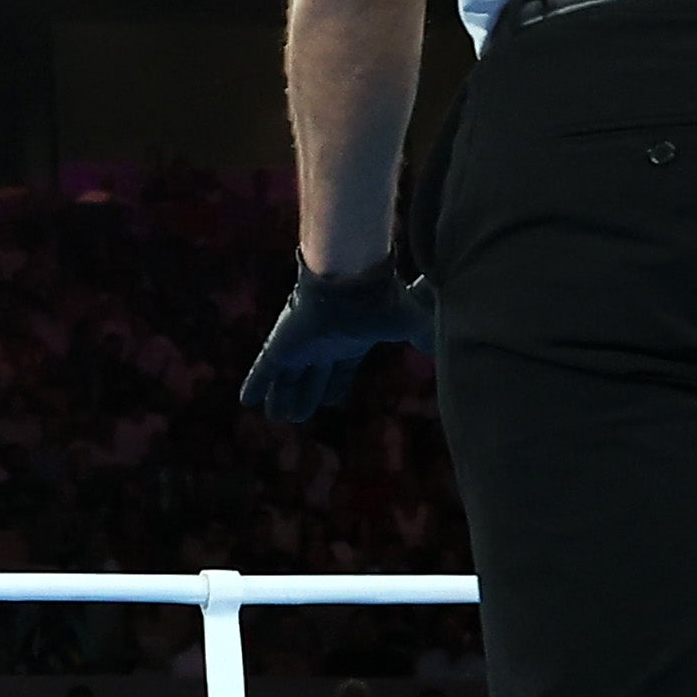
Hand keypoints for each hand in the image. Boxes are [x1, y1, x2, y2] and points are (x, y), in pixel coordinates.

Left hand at [240, 258, 432, 422]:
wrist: (355, 280)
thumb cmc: (382, 300)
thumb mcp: (411, 324)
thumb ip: (425, 337)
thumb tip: (451, 348)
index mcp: (351, 339)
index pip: (340, 367)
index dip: (335, 384)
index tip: (331, 399)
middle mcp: (324, 342)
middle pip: (312, 374)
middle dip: (306, 394)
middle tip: (297, 415)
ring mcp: (301, 343)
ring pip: (288, 376)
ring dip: (283, 396)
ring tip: (277, 416)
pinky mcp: (282, 342)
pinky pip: (263, 367)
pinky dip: (255, 383)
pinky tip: (246, 400)